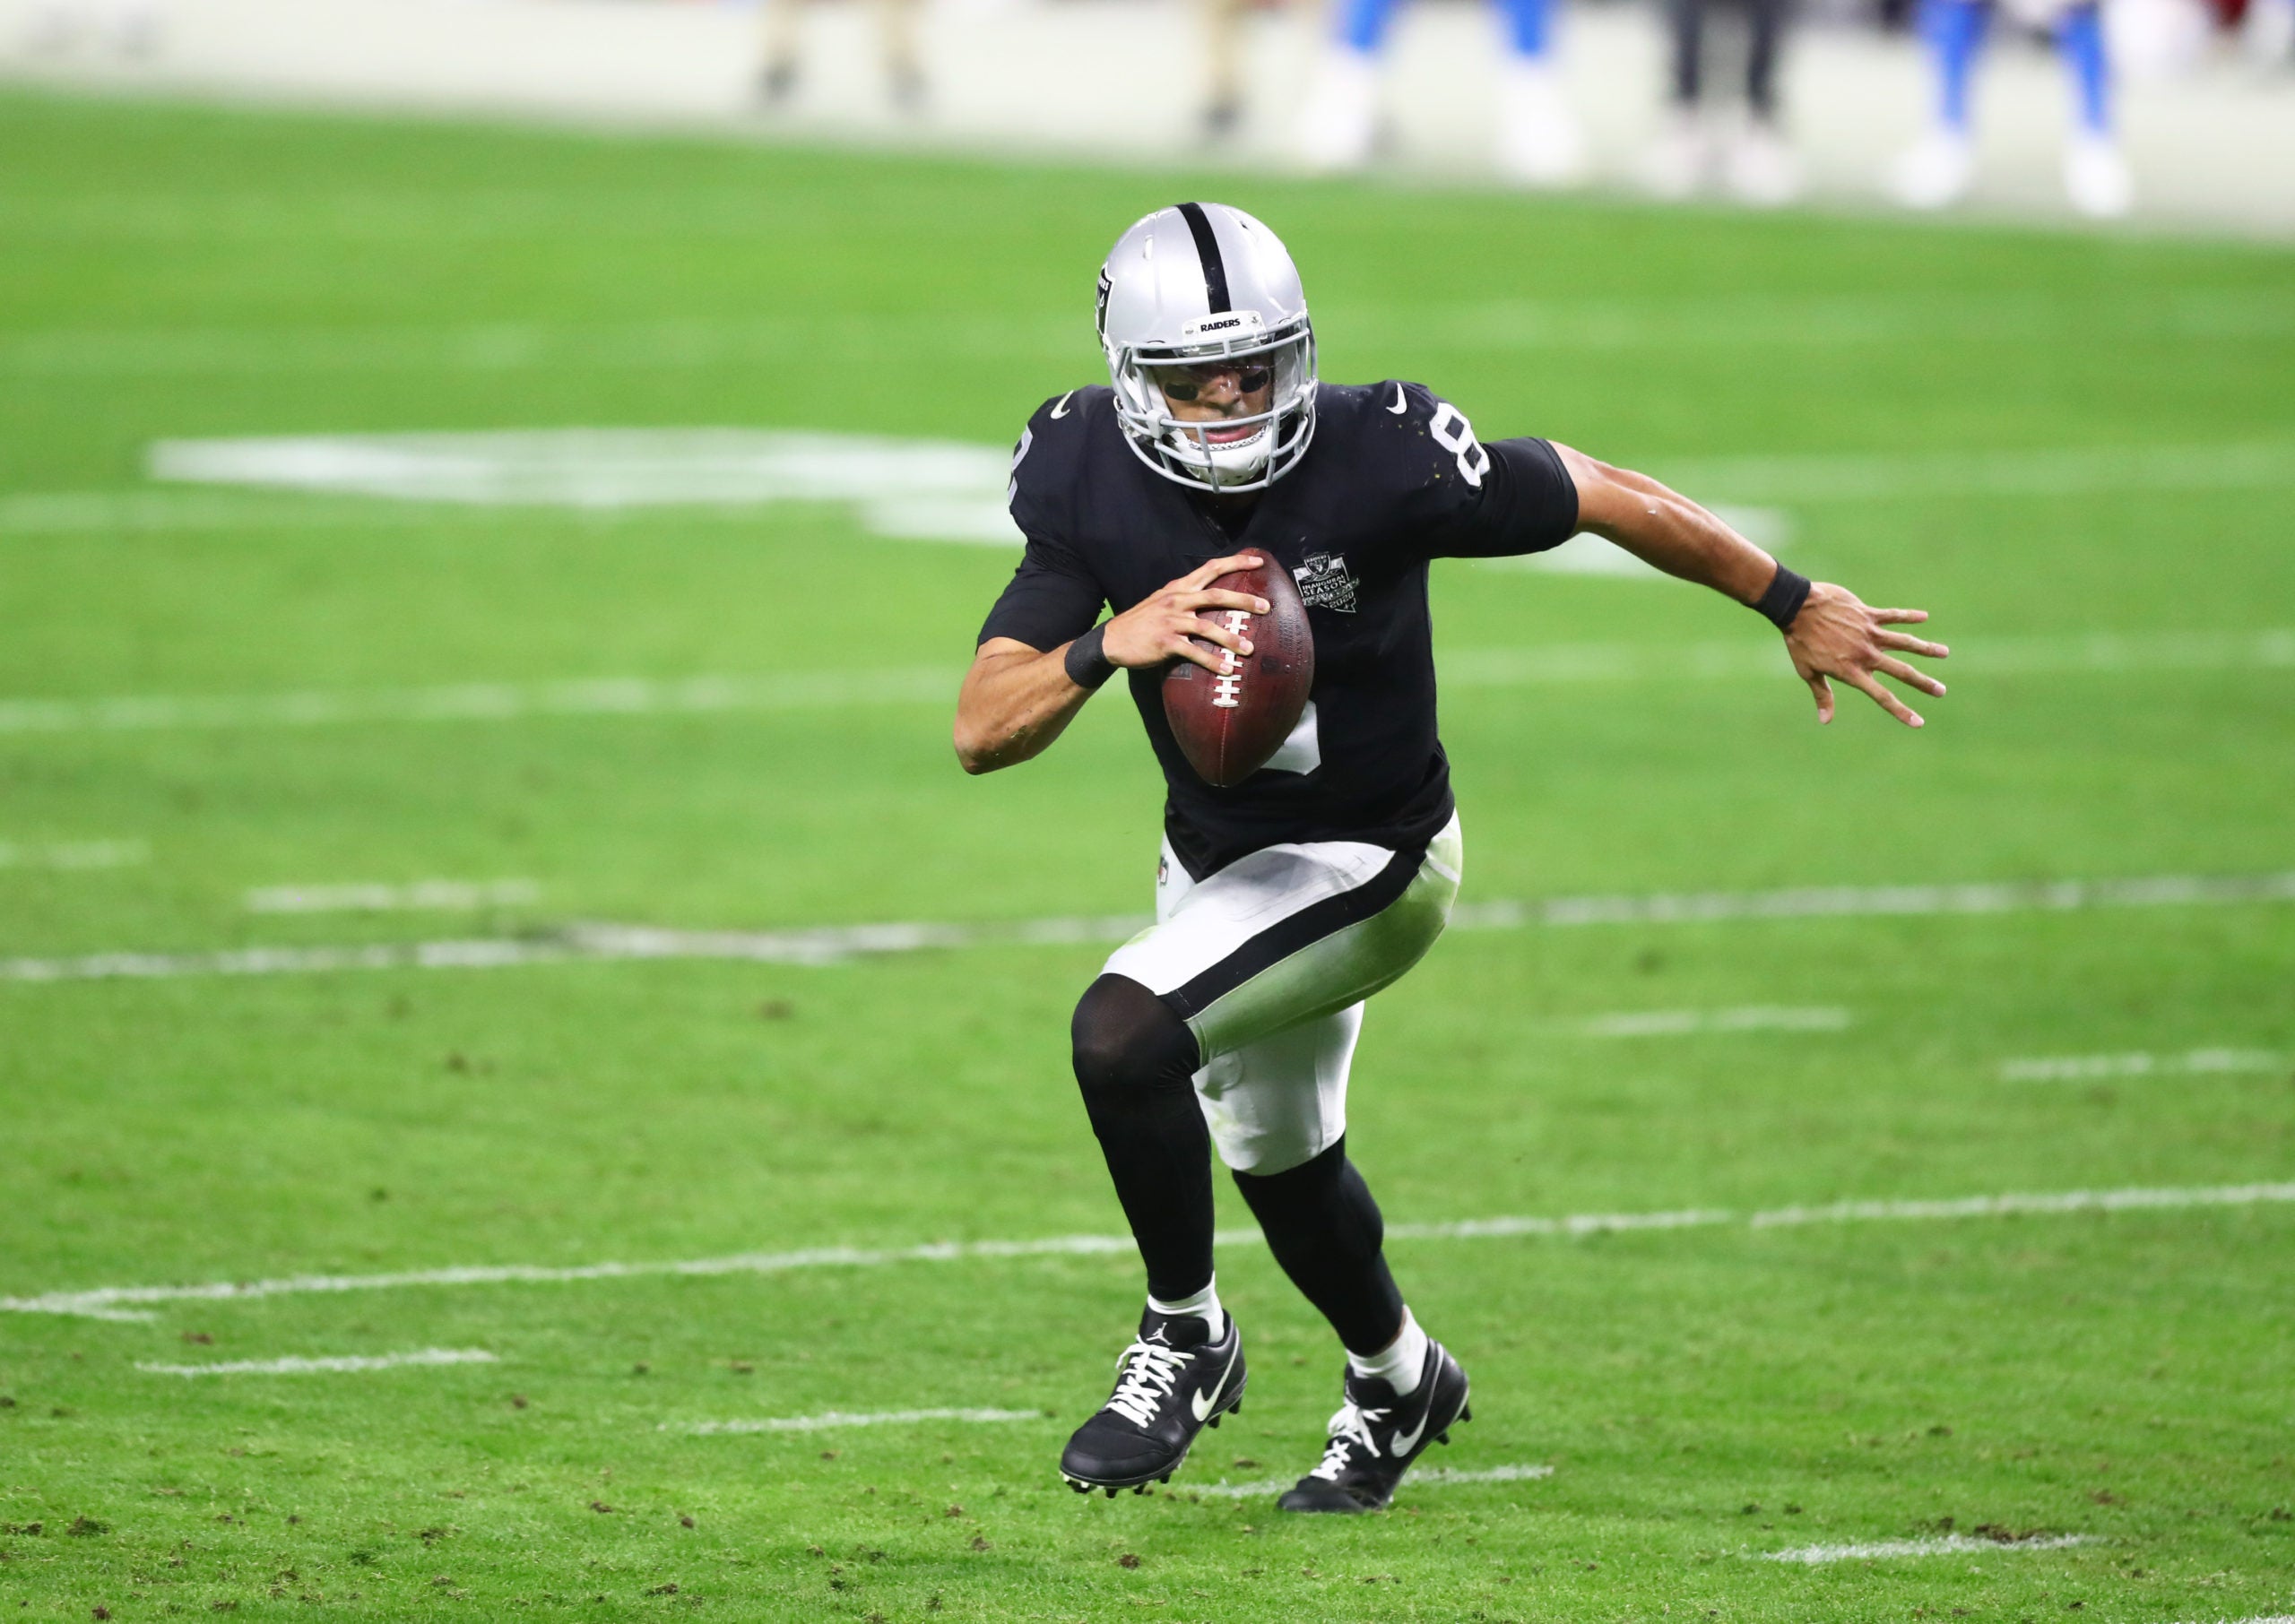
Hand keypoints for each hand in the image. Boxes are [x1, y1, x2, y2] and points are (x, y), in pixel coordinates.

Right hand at [1100, 553, 1273, 675]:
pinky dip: (1212, 662)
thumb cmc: (1142, 621)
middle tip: (1266, 606)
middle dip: (1244, 600)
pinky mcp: (1165, 642)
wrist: (1112, 639)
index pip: (1211, 568)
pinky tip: (1227, 669)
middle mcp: (1177, 600)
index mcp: (1178, 588)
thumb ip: (1185, 596)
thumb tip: (1211, 597)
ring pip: (1208, 627)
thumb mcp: (1162, 600)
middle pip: (1216, 596)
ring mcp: (1171, 621)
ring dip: (1231, 639)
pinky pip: (1194, 652)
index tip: (1258, 562)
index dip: (1236, 562)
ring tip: (1250, 649)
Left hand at [1784, 583, 1948, 727]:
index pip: (1882, 696)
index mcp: (1852, 672)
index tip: (1919, 722)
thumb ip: (1823, 695)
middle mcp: (1865, 654)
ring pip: (1904, 642)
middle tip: (1941, 691)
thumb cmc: (1800, 642)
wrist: (1797, 608)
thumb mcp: (1808, 672)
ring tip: (1945, 653)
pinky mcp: (1868, 615)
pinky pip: (1893, 615)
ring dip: (1926, 648)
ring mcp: (1869, 633)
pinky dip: (1909, 616)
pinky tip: (1925, 616)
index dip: (1901, 711)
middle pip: (1901, 672)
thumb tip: (1826, 721)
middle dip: (1923, 683)